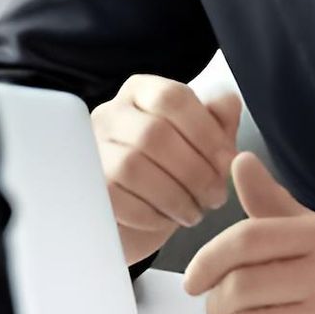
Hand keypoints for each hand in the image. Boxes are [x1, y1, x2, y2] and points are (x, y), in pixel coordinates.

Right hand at [91, 75, 242, 263]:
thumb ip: (218, 119)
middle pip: (154, 133)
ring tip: (194, 212)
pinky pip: (116, 198)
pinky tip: (166, 220)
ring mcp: (91, 150)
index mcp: (141, 93)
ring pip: (133, 166)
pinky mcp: (85, 188)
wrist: (135, 219)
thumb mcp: (202, 144)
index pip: (172, 97)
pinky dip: (150, 214)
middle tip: (216, 196)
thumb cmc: (172, 173)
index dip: (206, 131)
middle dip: (194, 170)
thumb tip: (227, 103)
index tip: (228, 161)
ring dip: (174, 195)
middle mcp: (111, 114)